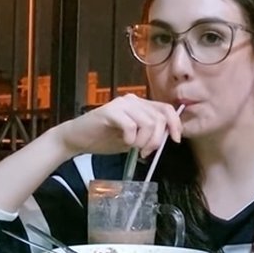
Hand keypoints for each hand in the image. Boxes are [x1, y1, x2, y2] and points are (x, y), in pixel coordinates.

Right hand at [55, 94, 182, 157]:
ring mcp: (121, 105)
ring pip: (149, 122)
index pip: (166, 109)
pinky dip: (131, 139)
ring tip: (134, 148)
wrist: (77, 139)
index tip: (176, 140)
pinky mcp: (110, 111)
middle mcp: (133, 100)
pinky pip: (131, 126)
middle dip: (157, 140)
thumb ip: (149, 134)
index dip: (175, 124)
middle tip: (145, 152)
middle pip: (160, 118)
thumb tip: (168, 138)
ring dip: (144, 141)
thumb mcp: (133, 138)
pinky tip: (124, 143)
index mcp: (140, 105)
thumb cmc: (104, 139)